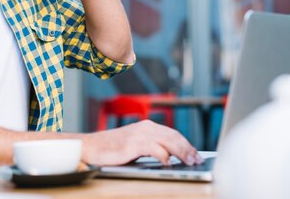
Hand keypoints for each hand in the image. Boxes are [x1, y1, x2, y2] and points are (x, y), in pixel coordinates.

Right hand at [81, 120, 202, 165]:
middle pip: (173, 136)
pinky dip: (163, 155)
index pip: (173, 134)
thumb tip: (171, 157)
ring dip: (181, 152)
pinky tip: (169, 162)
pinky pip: (153, 148)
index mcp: (147, 126)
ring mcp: (139, 134)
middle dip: (188, 148)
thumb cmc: (113, 149)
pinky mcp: (133, 144)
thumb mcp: (136, 145)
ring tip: (189, 162)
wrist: (92, 146)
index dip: (186, 144)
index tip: (196, 154)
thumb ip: (151, 147)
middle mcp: (145, 127)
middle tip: (197, 160)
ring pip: (167, 140)